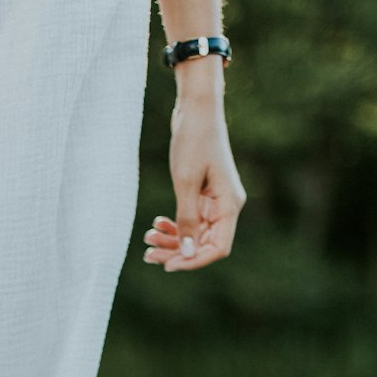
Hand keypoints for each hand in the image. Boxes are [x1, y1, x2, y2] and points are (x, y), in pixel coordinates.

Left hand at [142, 89, 245, 272]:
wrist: (195, 111)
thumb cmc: (194, 141)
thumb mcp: (185, 183)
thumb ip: (186, 219)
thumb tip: (186, 253)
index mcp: (229, 205)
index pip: (218, 248)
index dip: (195, 261)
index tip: (169, 265)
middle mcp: (226, 207)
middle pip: (203, 244)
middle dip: (177, 252)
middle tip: (149, 255)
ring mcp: (214, 202)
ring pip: (194, 234)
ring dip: (171, 241)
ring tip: (147, 240)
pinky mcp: (202, 196)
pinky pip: (189, 221)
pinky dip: (173, 226)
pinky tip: (156, 225)